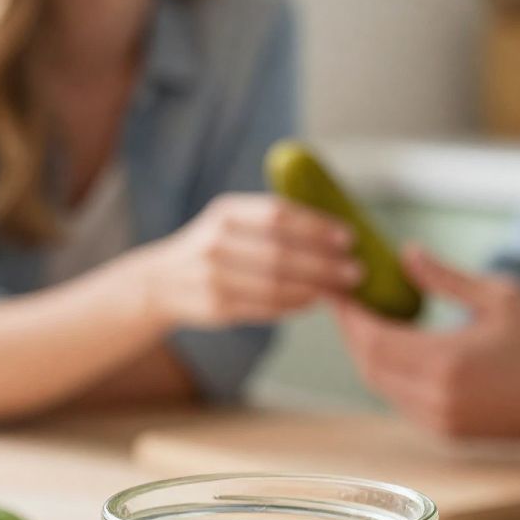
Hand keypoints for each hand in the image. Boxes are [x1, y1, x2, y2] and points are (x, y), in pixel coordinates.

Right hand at [144, 194, 363, 326]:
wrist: (162, 282)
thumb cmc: (213, 247)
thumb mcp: (231, 221)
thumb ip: (270, 220)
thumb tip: (332, 230)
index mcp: (226, 212)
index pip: (278, 215)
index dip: (316, 226)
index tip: (348, 237)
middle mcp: (216, 241)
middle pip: (281, 253)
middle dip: (325, 264)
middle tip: (356, 270)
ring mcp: (213, 276)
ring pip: (276, 285)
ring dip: (315, 288)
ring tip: (341, 288)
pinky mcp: (217, 307)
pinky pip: (266, 307)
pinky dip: (295, 305)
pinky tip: (314, 302)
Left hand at [335, 245, 519, 437]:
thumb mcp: (499, 297)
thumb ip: (446, 279)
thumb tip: (406, 254)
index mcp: (447, 362)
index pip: (375, 340)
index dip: (350, 316)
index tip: (340, 290)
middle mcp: (437, 398)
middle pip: (370, 367)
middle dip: (353, 335)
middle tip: (347, 303)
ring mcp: (441, 421)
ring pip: (382, 387)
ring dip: (369, 356)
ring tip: (367, 322)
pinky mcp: (448, 433)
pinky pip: (402, 402)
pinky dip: (390, 376)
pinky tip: (396, 351)